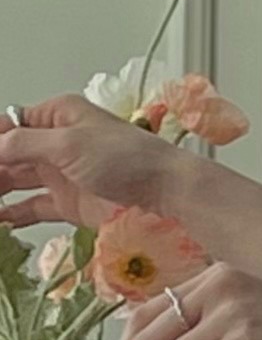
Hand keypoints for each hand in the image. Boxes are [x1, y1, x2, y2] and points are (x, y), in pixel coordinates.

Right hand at [0, 95, 187, 232]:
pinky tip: (0, 222)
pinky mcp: (70, 204)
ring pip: (16, 181)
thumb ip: (24, 143)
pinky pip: (33, 208)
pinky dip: (13, 215)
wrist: (167, 193)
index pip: (8, 124)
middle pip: (8, 154)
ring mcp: (62, 174)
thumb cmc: (125, 158)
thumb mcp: (68, 143)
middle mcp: (56, 143)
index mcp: (57, 117)